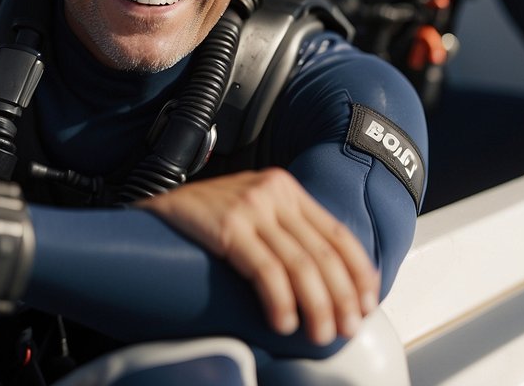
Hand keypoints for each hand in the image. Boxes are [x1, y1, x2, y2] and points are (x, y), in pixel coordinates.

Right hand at [136, 168, 378, 345]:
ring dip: (316, 307)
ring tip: (318, 335)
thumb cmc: (207, 219)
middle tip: (346, 329)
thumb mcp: (253, 211)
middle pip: (323, 253)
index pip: (337, 233)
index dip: (359, 272)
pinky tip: (283, 322)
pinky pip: (265, 270)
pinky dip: (280, 301)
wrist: (155, 210)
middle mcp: (273, 193)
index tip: (367, 304)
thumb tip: (326, 281)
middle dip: (341, 298)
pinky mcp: (227, 227)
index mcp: (286, 188)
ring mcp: (249, 208)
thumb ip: (285, 231)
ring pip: (300, 265)